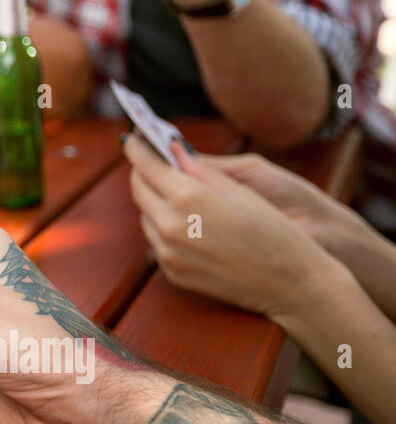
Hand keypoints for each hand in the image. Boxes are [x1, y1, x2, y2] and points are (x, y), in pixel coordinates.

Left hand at [123, 134, 340, 319]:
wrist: (291, 283)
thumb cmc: (275, 231)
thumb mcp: (240, 189)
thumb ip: (200, 168)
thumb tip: (174, 149)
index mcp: (188, 197)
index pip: (146, 165)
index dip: (137, 149)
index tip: (133, 139)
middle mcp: (171, 225)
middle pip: (139, 190)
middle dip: (143, 173)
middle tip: (151, 161)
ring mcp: (169, 253)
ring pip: (146, 216)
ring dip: (154, 201)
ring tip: (174, 192)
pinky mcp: (172, 272)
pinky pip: (157, 242)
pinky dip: (164, 228)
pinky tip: (187, 224)